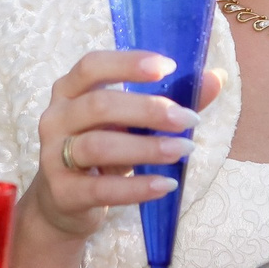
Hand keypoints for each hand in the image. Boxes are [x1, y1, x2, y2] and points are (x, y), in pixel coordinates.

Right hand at [24, 49, 224, 239]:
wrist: (62, 203)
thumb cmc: (102, 151)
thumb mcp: (130, 124)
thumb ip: (169, 100)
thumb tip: (215, 78)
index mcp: (69, 90)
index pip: (92, 66)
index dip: (127, 64)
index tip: (167, 67)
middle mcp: (56, 118)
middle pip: (99, 104)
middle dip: (149, 110)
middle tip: (189, 119)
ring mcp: (53, 156)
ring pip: (98, 145)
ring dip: (147, 147)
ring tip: (183, 150)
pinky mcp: (63, 193)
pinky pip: (102, 188)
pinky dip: (137, 187)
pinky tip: (166, 184)